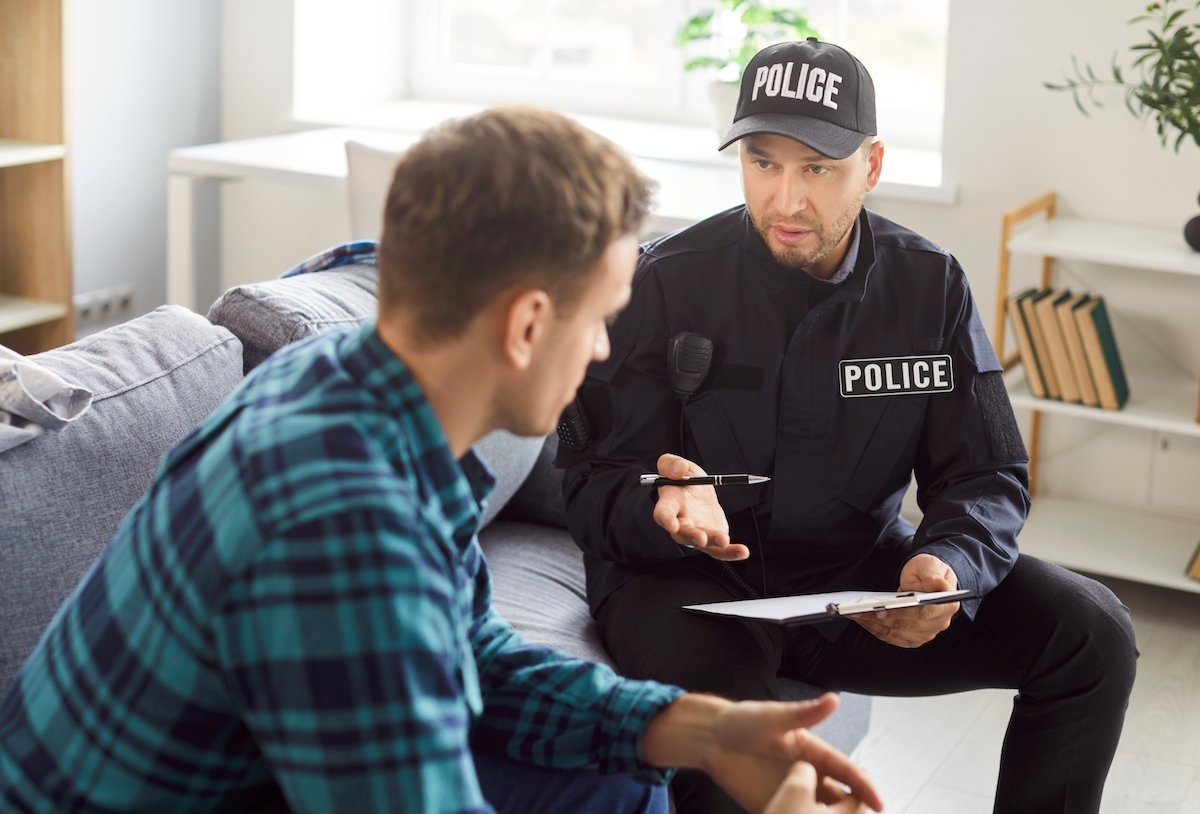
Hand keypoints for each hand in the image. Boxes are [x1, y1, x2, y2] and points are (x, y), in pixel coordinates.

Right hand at [651, 453, 748, 560]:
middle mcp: (681, 523)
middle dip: (692, 536)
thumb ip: (672, 464)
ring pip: (704, 543)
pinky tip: (743, 552)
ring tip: (724, 540)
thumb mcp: (674, 464)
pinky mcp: (712, 539)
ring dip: (714, 542)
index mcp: (669, 504)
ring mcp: (697, 533)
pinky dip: (732, 552)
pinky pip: (721, 549)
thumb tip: (681, 470)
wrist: (695, 491)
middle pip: (684, 533)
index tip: (671, 524)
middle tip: (700, 538)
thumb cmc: (681, 479)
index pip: (663, 513)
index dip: (666, 519)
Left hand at [701, 694, 881, 812]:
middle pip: (840, 799)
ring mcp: (791, 793)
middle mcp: (808, 776)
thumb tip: (834, 698)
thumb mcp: (774, 717)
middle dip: (855, 812)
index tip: (880, 803)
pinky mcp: (772, 806)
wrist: (712, 738)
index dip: (865, 787)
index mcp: (814, 752)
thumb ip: (804, 713)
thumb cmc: (744, 721)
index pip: (846, 771)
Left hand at [850, 553, 958, 647]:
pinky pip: (891, 637)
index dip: (902, 613)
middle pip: (906, 626)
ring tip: (855, 613)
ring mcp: (925, 633)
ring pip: (895, 633)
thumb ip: (934, 576)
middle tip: (859, 611)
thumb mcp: (931, 566)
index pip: (923, 613)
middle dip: (880, 619)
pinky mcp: (912, 637)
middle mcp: (938, 624)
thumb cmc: (928, 571)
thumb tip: (940, 586)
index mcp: (946, 606)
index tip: (881, 609)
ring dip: (873, 625)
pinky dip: (874, 629)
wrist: (926, 578)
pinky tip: (861, 619)